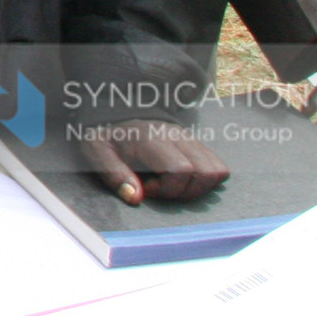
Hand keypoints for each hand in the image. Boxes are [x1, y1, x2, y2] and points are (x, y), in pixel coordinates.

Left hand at [79, 121, 230, 203]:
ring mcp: (190, 139)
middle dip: (185, 192)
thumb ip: (114, 175)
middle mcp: (177, 136)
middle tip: (161, 189)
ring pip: (217, 171)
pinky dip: (206, 181)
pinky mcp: (198, 145)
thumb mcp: (97, 154)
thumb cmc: (107, 140)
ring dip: (198, 187)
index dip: (167, 189)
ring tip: (172, 185)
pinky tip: (182, 180)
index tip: (146, 188)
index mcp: (152, 138)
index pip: (181, 170)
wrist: (115, 117)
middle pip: (205, 173)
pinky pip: (219, 167)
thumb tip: (136, 198)